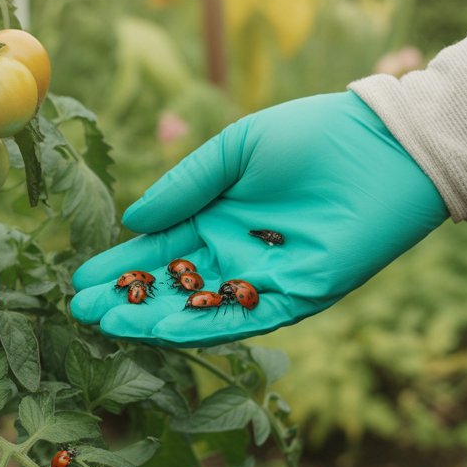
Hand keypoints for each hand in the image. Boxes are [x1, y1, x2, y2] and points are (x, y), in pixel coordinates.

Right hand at [70, 92, 447, 346]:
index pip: (158, 249)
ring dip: (153, 319)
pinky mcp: (299, 296)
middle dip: (126, 299)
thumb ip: (185, 186)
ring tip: (109, 325)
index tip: (81, 281)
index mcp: (217, 216)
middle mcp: (235, 253)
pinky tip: (163, 329)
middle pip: (171, 285)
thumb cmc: (312, 136)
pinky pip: (245, 317)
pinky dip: (203, 325)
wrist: (385, 146)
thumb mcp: (235, 150)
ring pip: (199, 307)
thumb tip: (134, 221)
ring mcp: (265, 278)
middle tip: (81, 312)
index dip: (120, 266)